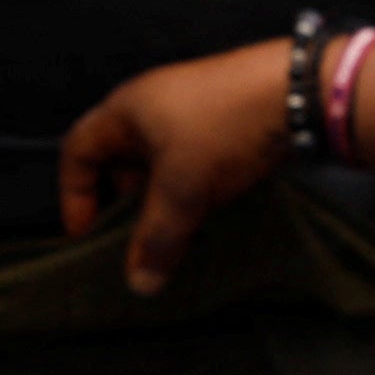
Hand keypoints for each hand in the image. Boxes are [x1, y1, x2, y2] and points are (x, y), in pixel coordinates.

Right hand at [57, 45, 291, 294]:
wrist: (300, 90)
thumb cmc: (223, 129)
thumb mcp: (183, 189)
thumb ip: (156, 238)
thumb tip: (139, 284)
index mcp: (125, 110)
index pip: (78, 151)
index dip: (74, 195)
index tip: (88, 236)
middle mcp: (151, 105)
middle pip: (118, 162)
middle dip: (126, 205)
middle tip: (140, 241)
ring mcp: (189, 111)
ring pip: (161, 167)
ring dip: (165, 203)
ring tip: (181, 237)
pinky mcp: (223, 120)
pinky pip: (193, 163)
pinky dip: (194, 191)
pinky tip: (212, 216)